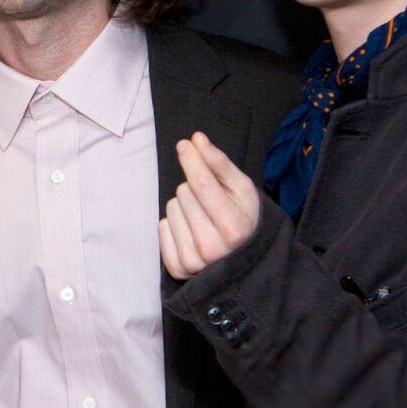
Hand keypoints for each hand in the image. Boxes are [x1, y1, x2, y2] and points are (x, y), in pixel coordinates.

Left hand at [158, 131, 260, 280]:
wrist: (243, 258)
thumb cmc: (244, 217)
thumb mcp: (242, 189)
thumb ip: (219, 163)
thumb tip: (197, 139)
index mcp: (234, 228)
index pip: (201, 184)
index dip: (192, 160)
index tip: (185, 144)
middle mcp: (213, 248)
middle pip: (184, 193)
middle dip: (194, 190)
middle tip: (211, 203)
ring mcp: (193, 261)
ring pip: (171, 209)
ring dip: (184, 207)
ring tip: (203, 219)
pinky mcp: (177, 268)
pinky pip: (162, 227)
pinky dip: (173, 224)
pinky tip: (191, 232)